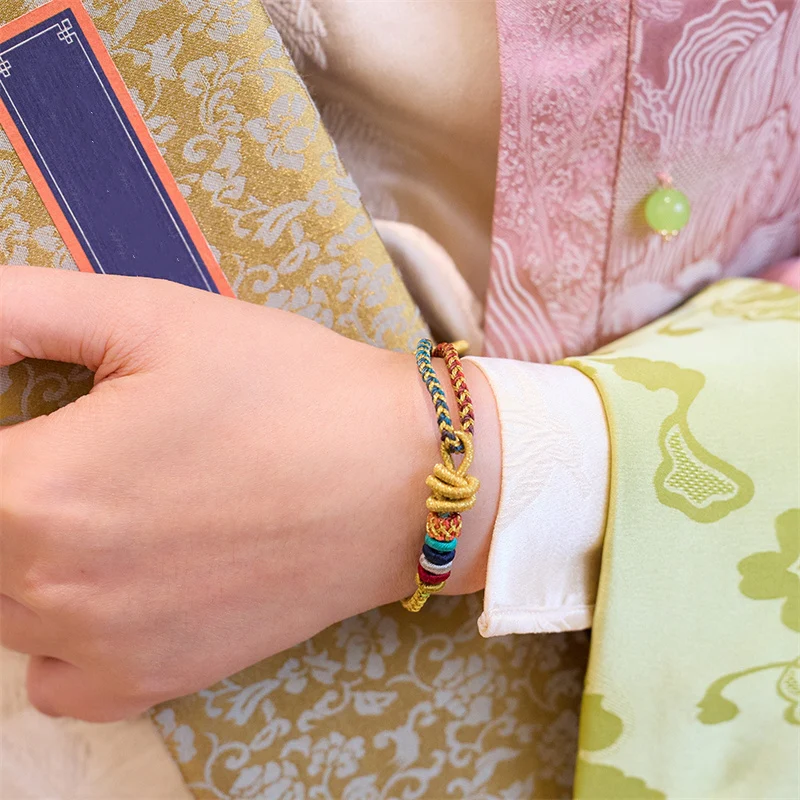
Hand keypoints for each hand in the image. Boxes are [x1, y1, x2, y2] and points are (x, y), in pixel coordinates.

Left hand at [0, 266, 499, 721]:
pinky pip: (53, 676)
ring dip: (31, 547)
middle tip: (97, 445)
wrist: (400, 478)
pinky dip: (63, 632)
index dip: (4, 425)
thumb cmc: (286, 390)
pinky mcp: (151, 683)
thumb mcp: (152, 316)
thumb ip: (17, 307)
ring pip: (4, 601)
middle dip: (23, 478)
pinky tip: (122, 580)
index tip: (52, 417)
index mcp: (35, 492)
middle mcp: (50, 590)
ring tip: (119, 499)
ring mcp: (99, 649)